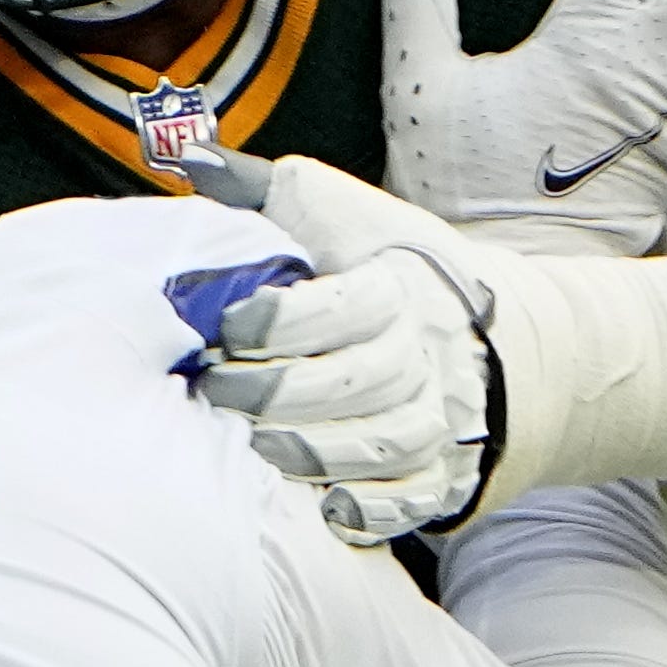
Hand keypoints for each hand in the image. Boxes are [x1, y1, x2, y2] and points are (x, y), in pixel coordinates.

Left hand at [195, 159, 503, 541]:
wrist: (476, 330)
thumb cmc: (378, 265)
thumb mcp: (328, 214)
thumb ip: (259, 192)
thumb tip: (191, 156)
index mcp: (397, 288)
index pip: (344, 307)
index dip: (279, 320)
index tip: (227, 324)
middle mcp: (426, 355)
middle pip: (359, 382)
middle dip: (277, 392)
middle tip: (214, 391)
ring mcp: (439, 418)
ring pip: (384, 445)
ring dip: (313, 452)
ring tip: (250, 447)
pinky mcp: (440, 472)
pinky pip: (413, 500)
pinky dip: (370, 510)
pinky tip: (322, 508)